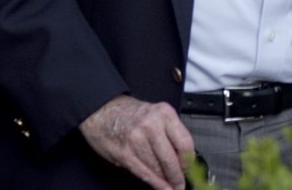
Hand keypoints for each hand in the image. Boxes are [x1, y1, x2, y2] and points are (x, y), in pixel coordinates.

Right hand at [79, 94, 194, 189]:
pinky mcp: (124, 153)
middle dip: (178, 176)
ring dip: (166, 181)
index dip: (189, 161)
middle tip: (181, 183)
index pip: (185, 142)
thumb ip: (169, 132)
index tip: (189, 168)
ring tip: (171, 186)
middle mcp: (152, 125)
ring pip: (157, 168)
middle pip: (172, 159)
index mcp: (164, 114)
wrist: (101, 109)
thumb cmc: (129, 113)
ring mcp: (137, 140)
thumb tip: (182, 156)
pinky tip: (160, 186)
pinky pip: (143, 172)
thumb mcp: (155, 113)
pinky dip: (154, 182)